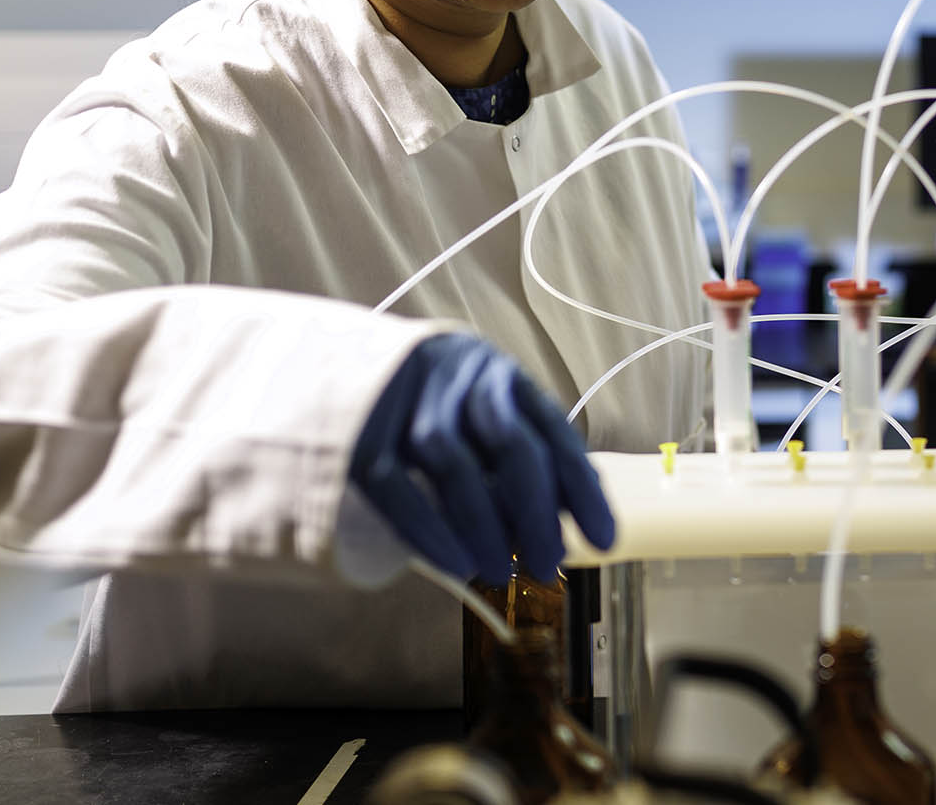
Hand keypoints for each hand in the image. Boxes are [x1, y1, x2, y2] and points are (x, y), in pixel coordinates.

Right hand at [349, 333, 614, 584]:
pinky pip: (396, 486)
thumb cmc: (425, 406)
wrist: (330, 364)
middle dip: (536, 513)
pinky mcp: (357, 430)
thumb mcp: (478, 413)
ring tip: (500, 570)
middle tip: (548, 564)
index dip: (582, 489)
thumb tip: (568, 516)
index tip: (605, 539)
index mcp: (498, 372)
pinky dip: (430, 530)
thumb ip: (518, 454)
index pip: (552, 432)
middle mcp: (459, 375)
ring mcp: (405, 398)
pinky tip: (457, 564)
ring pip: (454, 465)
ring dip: (484, 526)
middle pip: (510, 445)